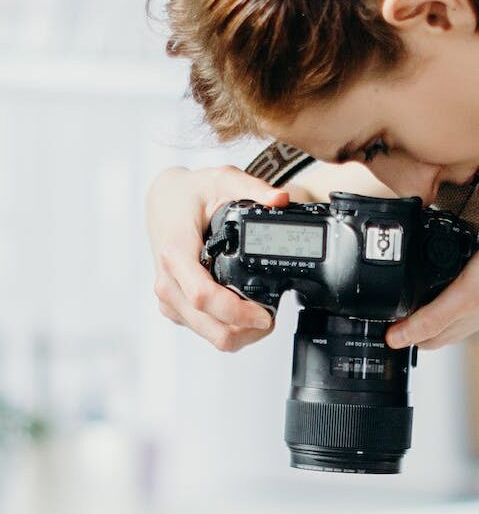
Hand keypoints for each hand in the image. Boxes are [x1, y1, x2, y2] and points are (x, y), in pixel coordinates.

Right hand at [146, 164, 310, 351]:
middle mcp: (168, 281)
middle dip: (247, 331)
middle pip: (210, 327)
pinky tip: (243, 314)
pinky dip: (227, 328)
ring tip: (262, 316)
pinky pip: (203, 330)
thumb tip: (281, 199)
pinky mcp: (173, 306)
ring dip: (239, 333)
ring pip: (208, 334)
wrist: (163, 200)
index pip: (204, 296)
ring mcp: (168, 297)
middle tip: (272, 318)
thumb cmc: (190, 193)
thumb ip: (253, 188)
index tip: (266, 314)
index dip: (238, 313)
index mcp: (176, 253)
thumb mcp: (223, 179)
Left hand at [386, 233, 478, 349]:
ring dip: (418, 304)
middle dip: (402, 319)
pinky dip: (437, 290)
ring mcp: (468, 304)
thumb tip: (394, 339)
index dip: (393, 332)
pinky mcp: (478, 288)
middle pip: (421, 325)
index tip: (374, 320)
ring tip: (401, 292)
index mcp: (448, 325)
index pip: (412, 338)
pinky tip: (436, 278)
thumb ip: (428, 320)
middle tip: (382, 304)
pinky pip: (450, 294)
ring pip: (435, 310)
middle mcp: (456, 318)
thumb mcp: (459, 299)